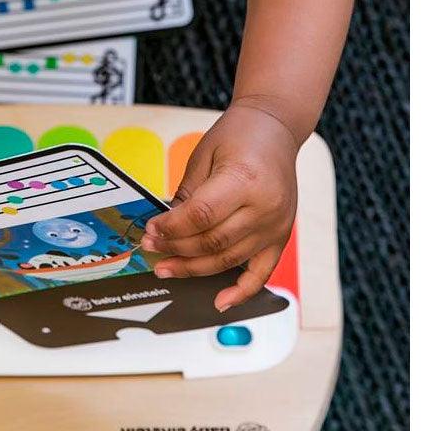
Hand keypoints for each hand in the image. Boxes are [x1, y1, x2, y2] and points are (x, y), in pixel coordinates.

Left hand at [142, 104, 297, 311]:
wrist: (275, 129)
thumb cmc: (238, 136)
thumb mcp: (203, 156)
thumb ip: (187, 194)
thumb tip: (164, 226)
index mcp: (244, 180)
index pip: (200, 216)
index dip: (171, 227)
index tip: (150, 230)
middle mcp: (265, 207)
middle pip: (213, 241)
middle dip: (176, 248)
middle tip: (150, 247)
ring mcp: (276, 225)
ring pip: (229, 259)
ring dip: (194, 268)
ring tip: (166, 267)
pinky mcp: (281, 236)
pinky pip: (262, 272)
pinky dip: (241, 291)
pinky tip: (219, 301)